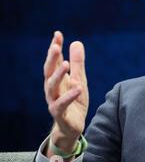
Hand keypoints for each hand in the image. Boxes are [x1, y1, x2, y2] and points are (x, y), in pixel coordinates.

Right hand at [43, 31, 88, 154]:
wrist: (73, 127)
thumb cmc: (74, 102)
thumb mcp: (79, 80)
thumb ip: (78, 63)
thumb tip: (76, 42)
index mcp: (57, 79)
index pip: (54, 60)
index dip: (55, 47)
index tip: (58, 34)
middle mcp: (52, 88)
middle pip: (48, 71)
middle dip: (52, 58)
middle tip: (56, 46)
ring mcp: (54, 101)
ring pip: (52, 87)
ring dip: (58, 75)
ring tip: (65, 64)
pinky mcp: (59, 113)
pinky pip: (62, 104)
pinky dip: (69, 96)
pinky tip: (78, 88)